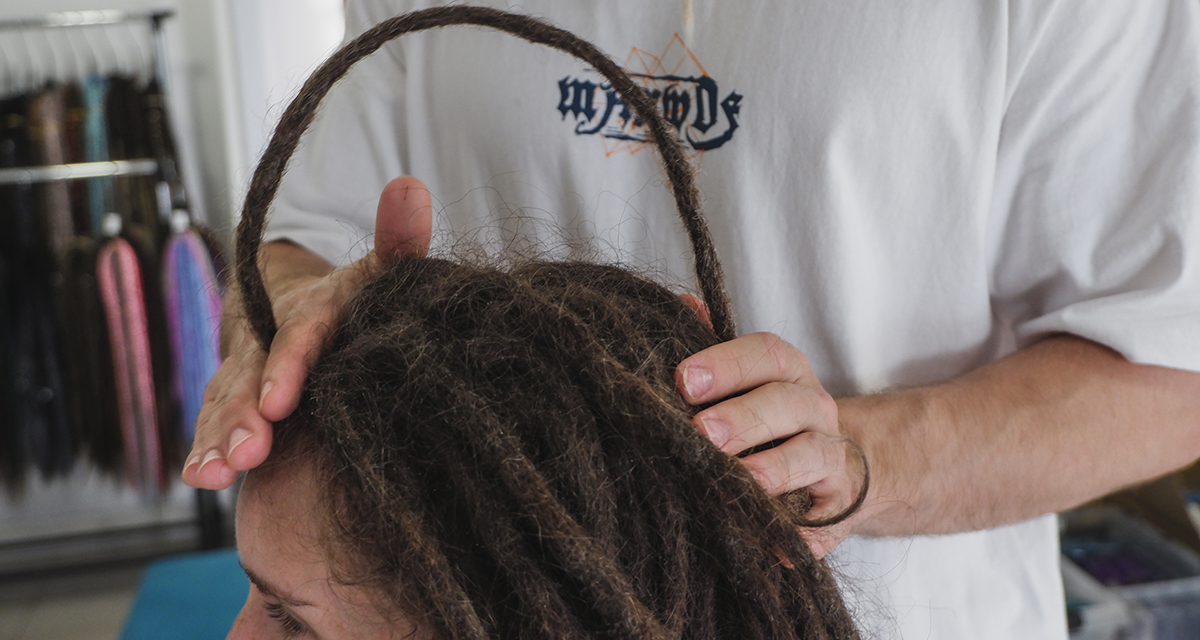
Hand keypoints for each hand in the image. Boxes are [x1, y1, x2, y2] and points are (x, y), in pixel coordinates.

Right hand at [182, 177, 432, 489]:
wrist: (286, 299)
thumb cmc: (346, 297)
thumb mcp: (374, 271)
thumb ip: (398, 240)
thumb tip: (413, 187)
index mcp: (306, 313)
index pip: (296, 338)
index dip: (287, 368)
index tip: (279, 401)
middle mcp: (264, 343)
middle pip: (248, 379)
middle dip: (243, 418)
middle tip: (246, 452)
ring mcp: (241, 375)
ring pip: (222, 407)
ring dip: (215, 441)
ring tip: (211, 475)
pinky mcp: (230, 404)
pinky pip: (211, 428)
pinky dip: (202, 454)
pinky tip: (198, 478)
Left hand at [675, 332, 867, 557]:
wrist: (836, 471)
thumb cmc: (770, 418)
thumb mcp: (745, 379)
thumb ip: (712, 345)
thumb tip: (681, 304)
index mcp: (788, 374)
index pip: (767, 354)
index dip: (726, 364)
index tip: (682, 380)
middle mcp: (816, 410)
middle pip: (788, 404)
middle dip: (744, 417)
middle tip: (703, 432)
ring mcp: (833, 460)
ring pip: (814, 456)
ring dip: (775, 468)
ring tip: (742, 479)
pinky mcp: (838, 511)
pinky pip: (826, 523)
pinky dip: (803, 536)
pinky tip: (776, 548)